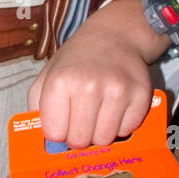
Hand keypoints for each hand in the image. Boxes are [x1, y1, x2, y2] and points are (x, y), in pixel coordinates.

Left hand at [26, 3, 154, 148]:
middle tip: (81, 121)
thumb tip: (42, 141)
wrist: (114, 36)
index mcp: (60, 82)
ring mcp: (117, 90)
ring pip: (104, 139)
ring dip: (100, 132)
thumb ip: (37, 108)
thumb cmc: (76, 61)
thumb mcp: (47, 76)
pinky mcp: (141, 95)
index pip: (54, 133)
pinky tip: (116, 108)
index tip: (62, 123)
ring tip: (98, 114)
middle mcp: (88, 85)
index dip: (57, 132)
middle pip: (80, 141)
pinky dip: (121, 125)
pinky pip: (127, 131)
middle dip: (78, 136)